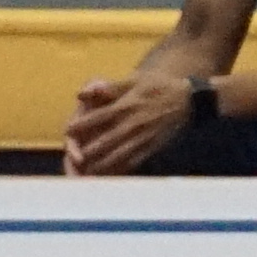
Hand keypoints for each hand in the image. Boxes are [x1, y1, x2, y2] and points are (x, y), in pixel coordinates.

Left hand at [61, 73, 193, 178]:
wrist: (188, 98)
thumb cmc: (157, 86)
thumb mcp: (134, 80)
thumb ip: (108, 88)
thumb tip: (81, 93)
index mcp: (125, 106)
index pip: (97, 118)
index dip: (81, 125)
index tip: (68, 132)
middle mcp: (132, 124)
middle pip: (105, 141)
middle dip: (87, 152)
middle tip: (72, 161)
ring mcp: (142, 138)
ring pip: (118, 155)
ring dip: (101, 166)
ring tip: (86, 174)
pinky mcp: (152, 147)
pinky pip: (133, 162)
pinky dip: (120, 170)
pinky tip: (110, 176)